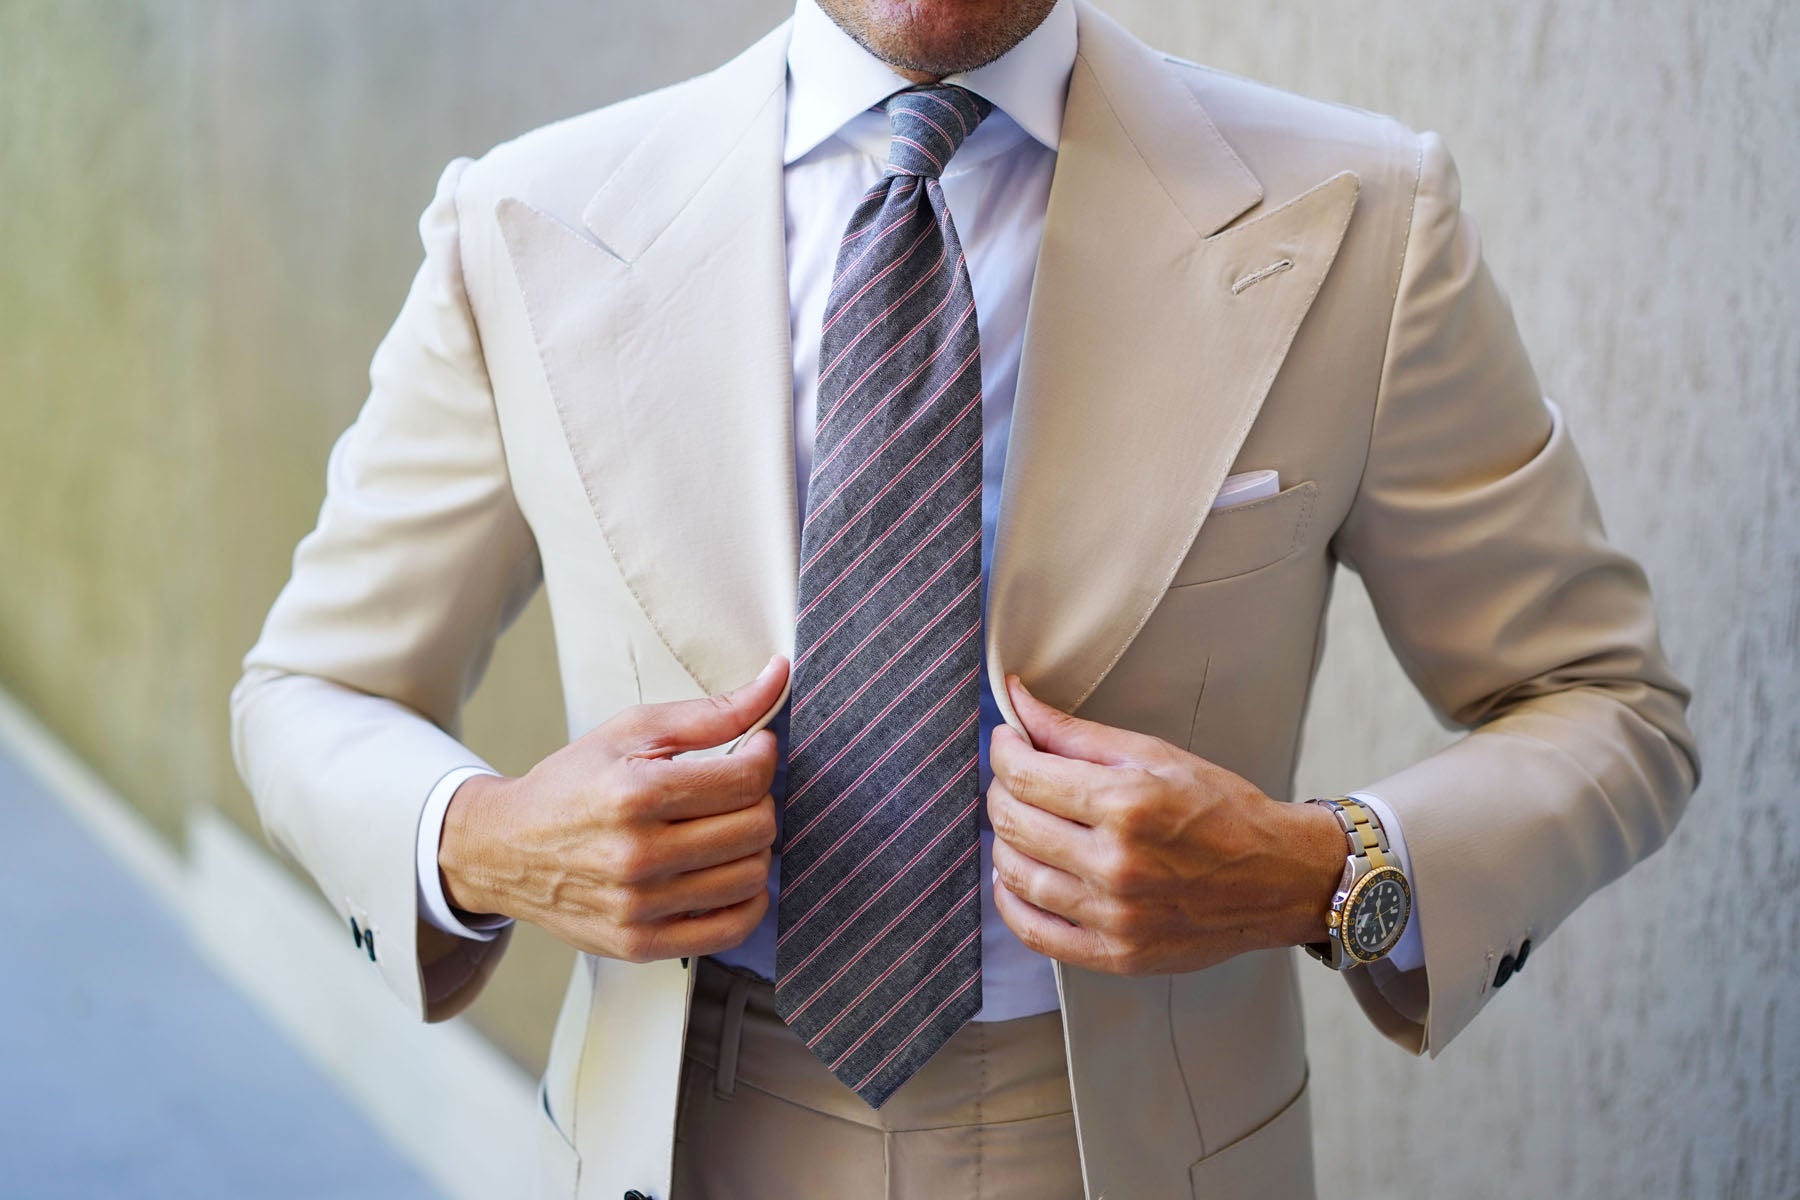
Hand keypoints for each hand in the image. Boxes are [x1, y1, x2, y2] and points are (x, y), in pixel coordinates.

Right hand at [438, 656, 788, 962]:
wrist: (504, 849)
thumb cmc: (572, 785)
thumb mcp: (631, 731)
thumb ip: (711, 712)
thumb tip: (776, 679)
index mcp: (636, 792)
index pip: (746, 779)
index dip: (764, 757)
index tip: (754, 749)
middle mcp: (637, 853)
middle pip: (756, 828)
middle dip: (759, 800)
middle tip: (736, 791)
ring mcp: (639, 905)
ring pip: (752, 877)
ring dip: (753, 848)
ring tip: (726, 830)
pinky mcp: (640, 944)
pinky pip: (731, 929)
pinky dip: (748, 900)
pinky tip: (727, 873)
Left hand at [987, 675, 1343, 974]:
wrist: (1280, 878)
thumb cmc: (1223, 810)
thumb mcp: (1156, 755)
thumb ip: (1077, 734)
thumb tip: (1017, 703)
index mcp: (1126, 804)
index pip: (1024, 775)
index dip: (1004, 751)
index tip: (1008, 741)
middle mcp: (1116, 863)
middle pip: (1013, 823)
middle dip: (1001, 791)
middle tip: (1016, 779)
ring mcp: (1114, 915)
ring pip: (1015, 875)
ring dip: (1004, 842)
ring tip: (1023, 824)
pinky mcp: (1116, 954)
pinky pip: (1034, 932)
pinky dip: (1011, 903)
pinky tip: (1019, 878)